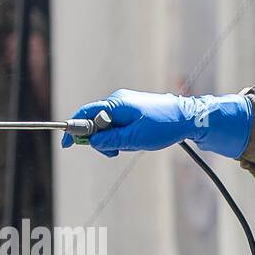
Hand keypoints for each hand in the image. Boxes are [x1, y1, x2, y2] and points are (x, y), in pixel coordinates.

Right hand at [63, 89, 251, 157]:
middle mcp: (117, 101)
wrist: (188, 117)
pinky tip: (135, 140)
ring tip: (131, 146)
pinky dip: (120, 136)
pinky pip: (117, 124)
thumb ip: (110, 140)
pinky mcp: (132, 110)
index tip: (67, 144)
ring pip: (107, 126)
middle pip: (94, 122)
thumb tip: (92, 142)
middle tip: (113, 153)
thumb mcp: (134, 138)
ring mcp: (125, 104)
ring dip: (112, 140)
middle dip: (99, 140)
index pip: (85, 114)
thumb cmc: (163, 126)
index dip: (73, 129)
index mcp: (115, 105)